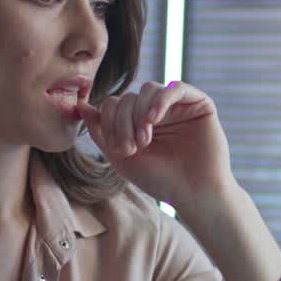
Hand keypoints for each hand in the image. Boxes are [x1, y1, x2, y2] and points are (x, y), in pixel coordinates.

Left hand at [79, 81, 234, 209]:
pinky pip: (176, 88)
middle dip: (124, 121)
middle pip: (128, 97)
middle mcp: (157, 110)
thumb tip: (80, 105)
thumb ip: (100, 131)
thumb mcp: (121, 157)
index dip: (110, 122)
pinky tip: (154, 120)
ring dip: (139, 113)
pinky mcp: (199, 103)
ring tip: (144, 140)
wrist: (194, 192)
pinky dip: (160, 100)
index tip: (119, 149)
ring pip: (148, 89)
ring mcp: (178, 106)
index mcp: (139, 121)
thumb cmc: (160, 179)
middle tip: (132, 147)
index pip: (115, 104)